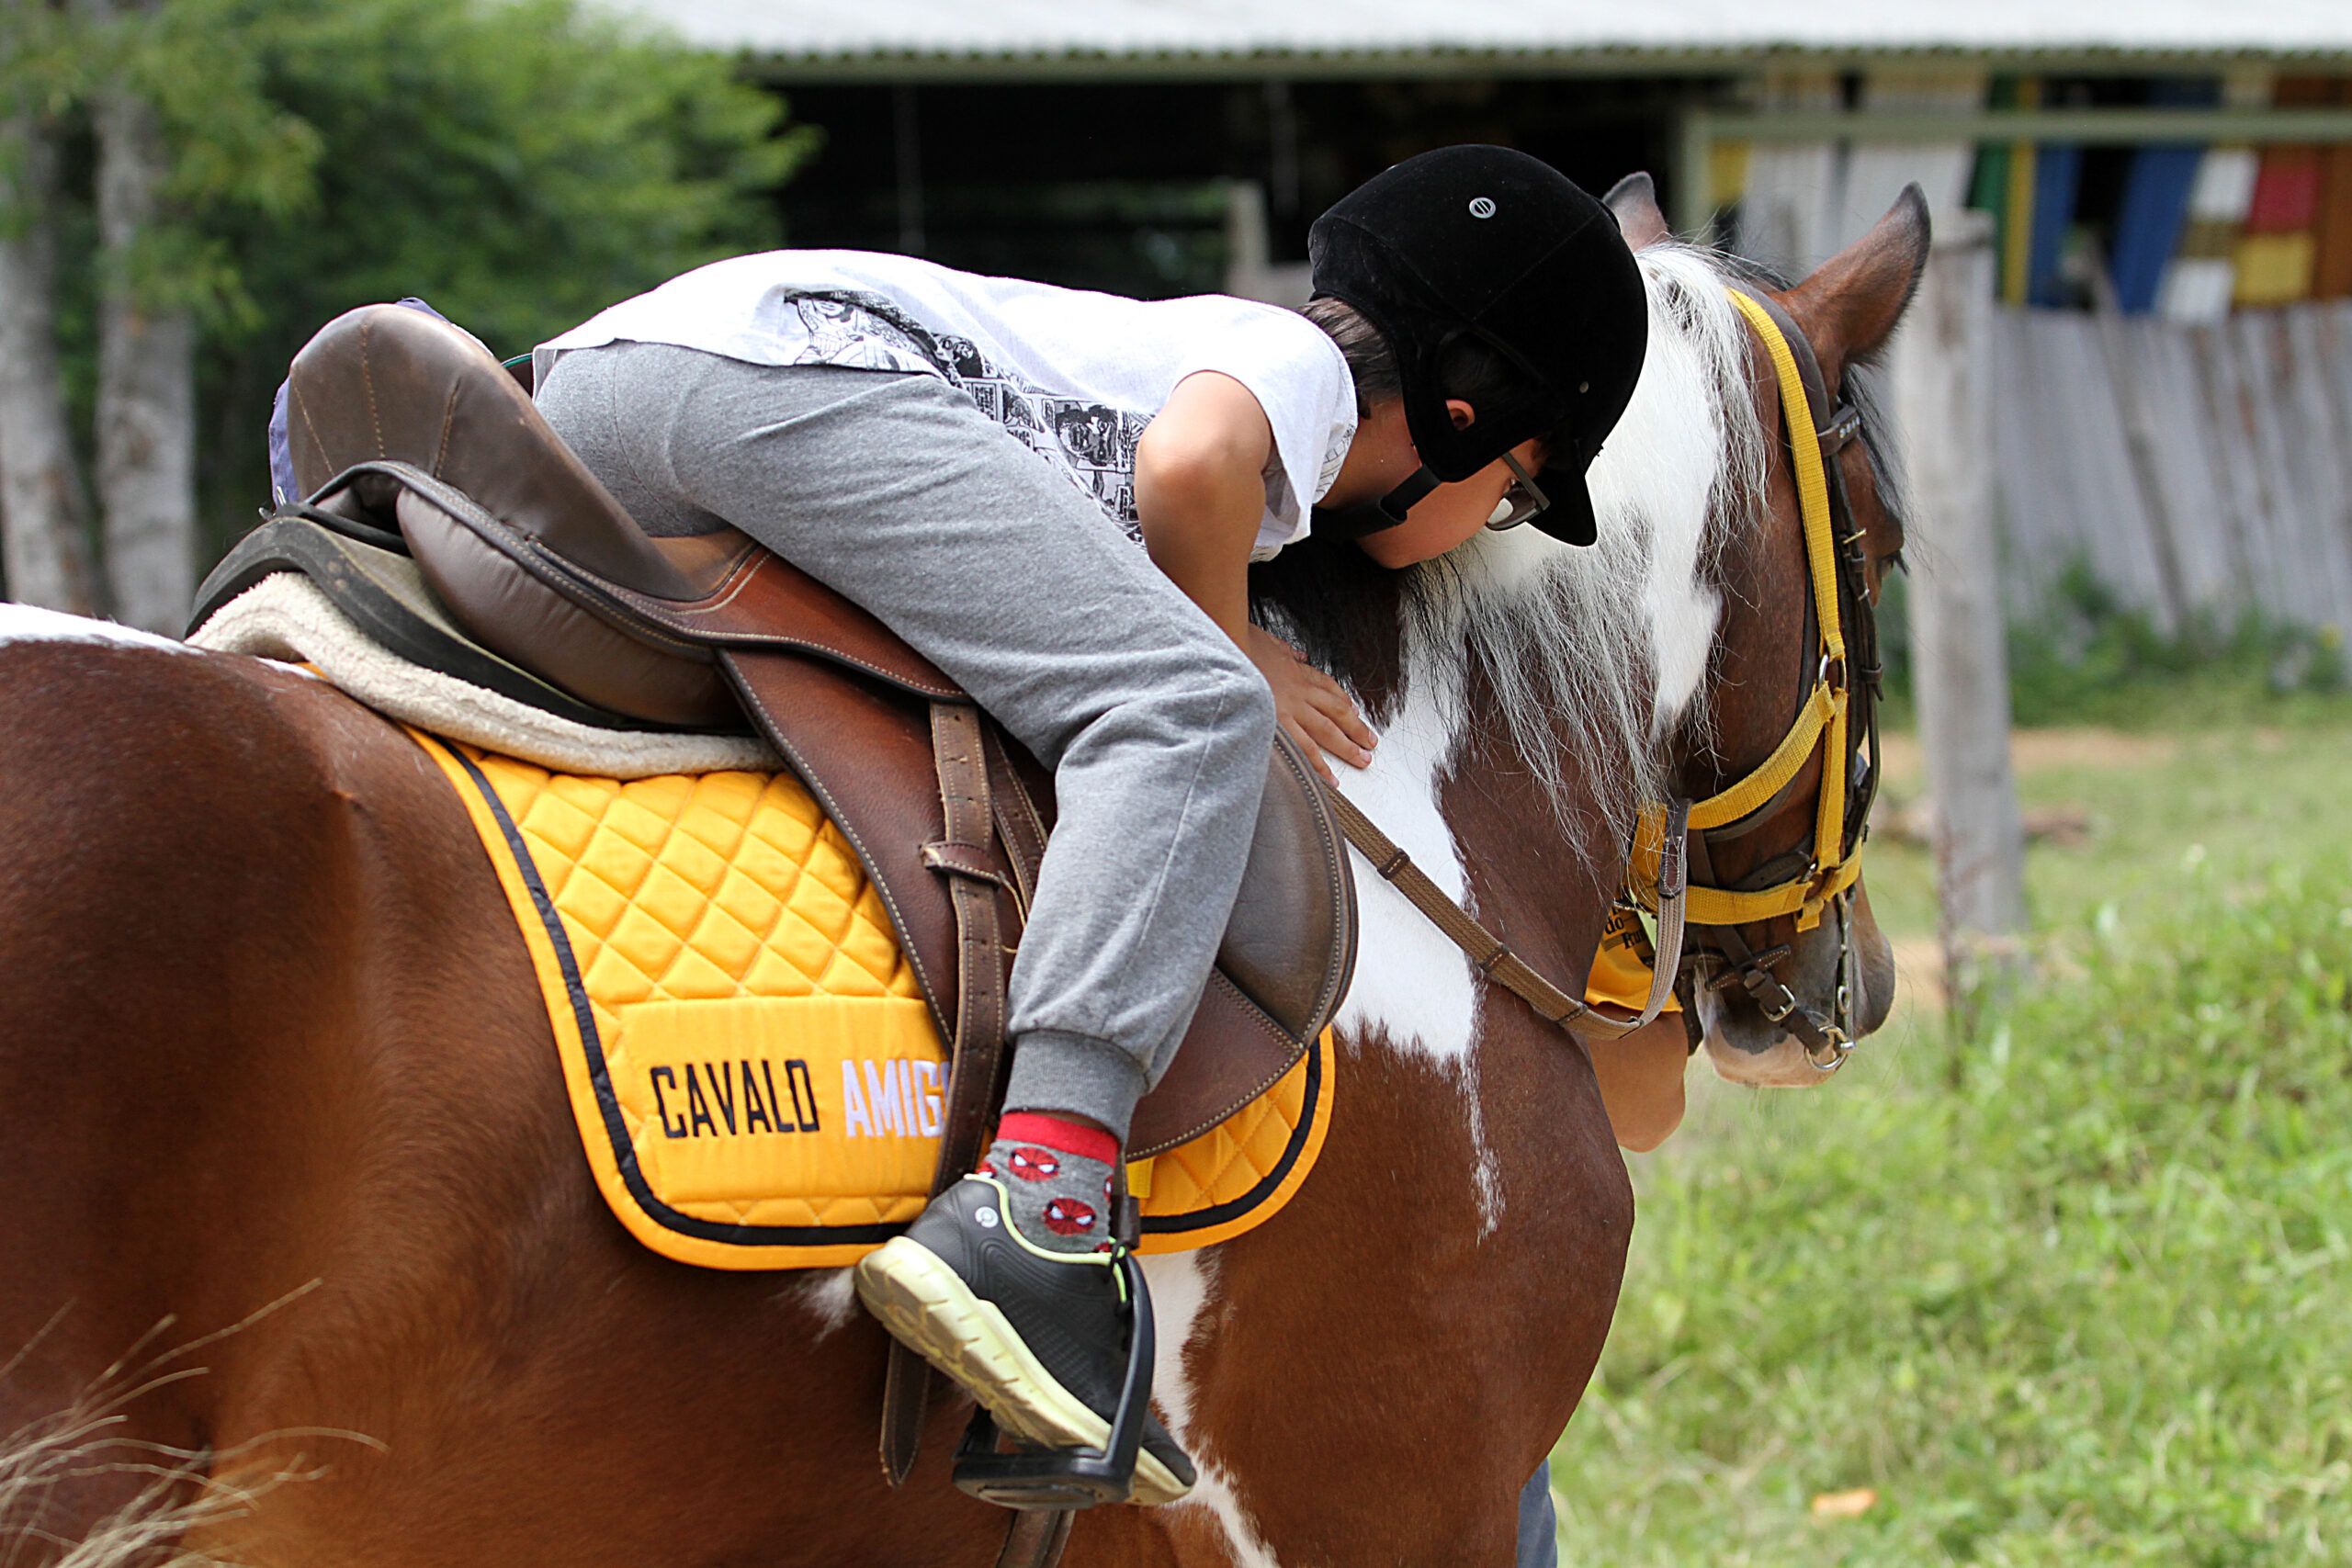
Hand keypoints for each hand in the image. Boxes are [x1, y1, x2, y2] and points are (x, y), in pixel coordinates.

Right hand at [1245, 627, 1376, 783]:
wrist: (1228, 649)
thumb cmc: (1242, 645)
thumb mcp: (1269, 641)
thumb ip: (1284, 650)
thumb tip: (1296, 653)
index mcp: (1297, 673)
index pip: (1329, 688)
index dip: (1344, 702)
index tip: (1354, 712)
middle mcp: (1300, 692)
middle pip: (1337, 713)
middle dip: (1356, 729)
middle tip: (1370, 744)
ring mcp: (1290, 708)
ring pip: (1327, 731)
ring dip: (1346, 747)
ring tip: (1360, 760)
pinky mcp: (1277, 723)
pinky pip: (1303, 747)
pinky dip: (1316, 763)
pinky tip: (1326, 776)